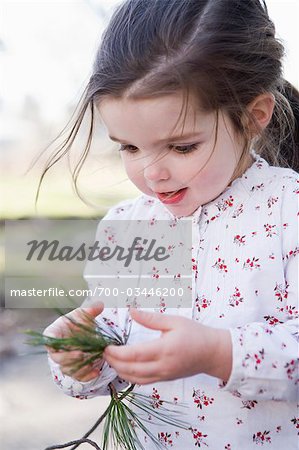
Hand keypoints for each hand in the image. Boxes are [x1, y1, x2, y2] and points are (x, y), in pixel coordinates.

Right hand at [44, 303, 104, 381]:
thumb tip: (100, 304)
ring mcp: (64, 361)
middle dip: (68, 358)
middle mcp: (56, 350)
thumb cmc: (76, 323)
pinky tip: (96, 372)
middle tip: (81, 354)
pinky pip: (77, 377)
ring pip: (67, 370)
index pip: (48, 339)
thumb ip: (90, 310)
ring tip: (91, 363)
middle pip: (57, 358)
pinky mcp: (74, 370)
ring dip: (78, 368)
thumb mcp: (82, 315)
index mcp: (54, 334)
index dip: (52, 343)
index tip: (61, 343)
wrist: (82, 335)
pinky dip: (86, 376)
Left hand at [103, 309, 231, 384]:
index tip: (106, 347)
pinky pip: (143, 382)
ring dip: (120, 371)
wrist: (213, 353)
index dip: (117, 353)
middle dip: (114, 362)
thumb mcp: (174, 321)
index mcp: (164, 350)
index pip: (135, 355)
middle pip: (131, 370)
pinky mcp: (165, 379)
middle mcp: (163, 366)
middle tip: (102, 353)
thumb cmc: (195, 334)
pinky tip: (123, 368)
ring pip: (135, 379)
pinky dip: (130, 377)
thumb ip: (151, 319)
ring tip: (110, 360)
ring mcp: (163, 375)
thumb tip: (131, 311)